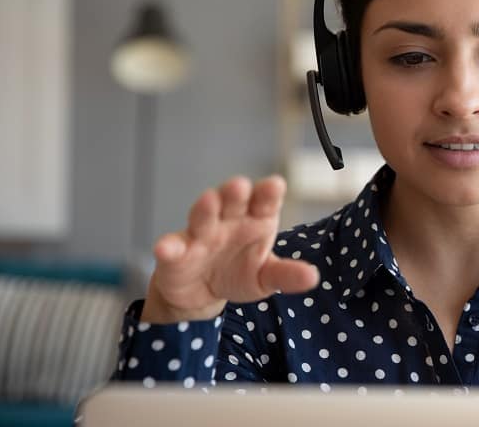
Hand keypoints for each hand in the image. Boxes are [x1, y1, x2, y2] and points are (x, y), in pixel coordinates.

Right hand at [141, 176, 319, 323]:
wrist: (203, 294)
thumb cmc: (240, 273)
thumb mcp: (267, 277)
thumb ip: (287, 275)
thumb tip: (313, 278)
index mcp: (257, 220)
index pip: (265, 201)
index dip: (269, 192)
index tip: (275, 185)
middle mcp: (229, 220)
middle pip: (233, 201)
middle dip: (236, 192)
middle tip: (240, 185)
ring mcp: (201, 234)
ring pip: (203, 216)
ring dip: (205, 208)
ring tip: (208, 200)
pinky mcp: (176, 253)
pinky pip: (172, 247)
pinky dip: (168, 247)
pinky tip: (166, 248)